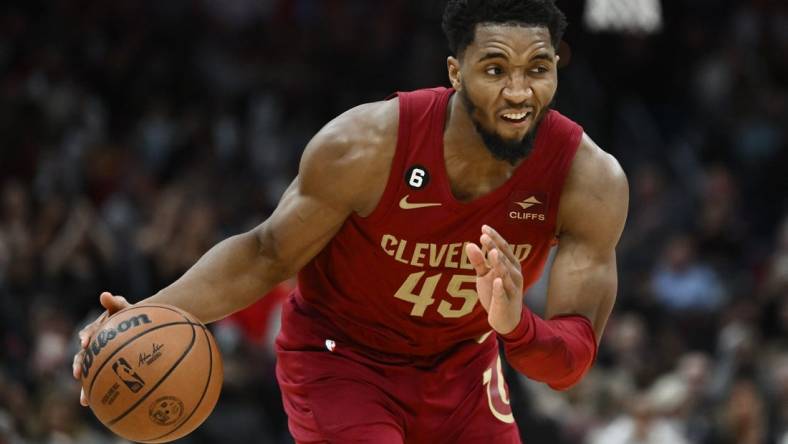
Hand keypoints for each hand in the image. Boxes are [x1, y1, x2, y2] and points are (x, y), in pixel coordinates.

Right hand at [72, 291, 131, 405]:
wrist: (137, 327)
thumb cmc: (130, 316)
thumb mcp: (124, 308)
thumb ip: (115, 302)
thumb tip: (105, 294)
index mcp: (97, 330)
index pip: (88, 332)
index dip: (86, 337)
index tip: (85, 342)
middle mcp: (93, 346)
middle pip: (82, 357)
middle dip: (79, 365)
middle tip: (78, 373)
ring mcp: (98, 359)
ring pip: (89, 374)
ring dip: (85, 387)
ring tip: (85, 400)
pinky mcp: (104, 369)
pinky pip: (100, 381)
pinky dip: (97, 392)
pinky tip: (96, 405)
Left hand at [465, 225, 523, 334]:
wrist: (505, 319)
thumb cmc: (496, 292)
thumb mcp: (484, 275)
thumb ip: (478, 261)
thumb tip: (469, 244)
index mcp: (510, 265)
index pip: (503, 248)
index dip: (494, 238)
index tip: (483, 228)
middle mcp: (514, 274)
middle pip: (505, 258)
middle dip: (495, 247)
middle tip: (484, 236)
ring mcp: (511, 288)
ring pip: (506, 274)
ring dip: (500, 263)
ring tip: (493, 253)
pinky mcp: (506, 302)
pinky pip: (503, 294)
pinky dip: (500, 287)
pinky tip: (496, 281)